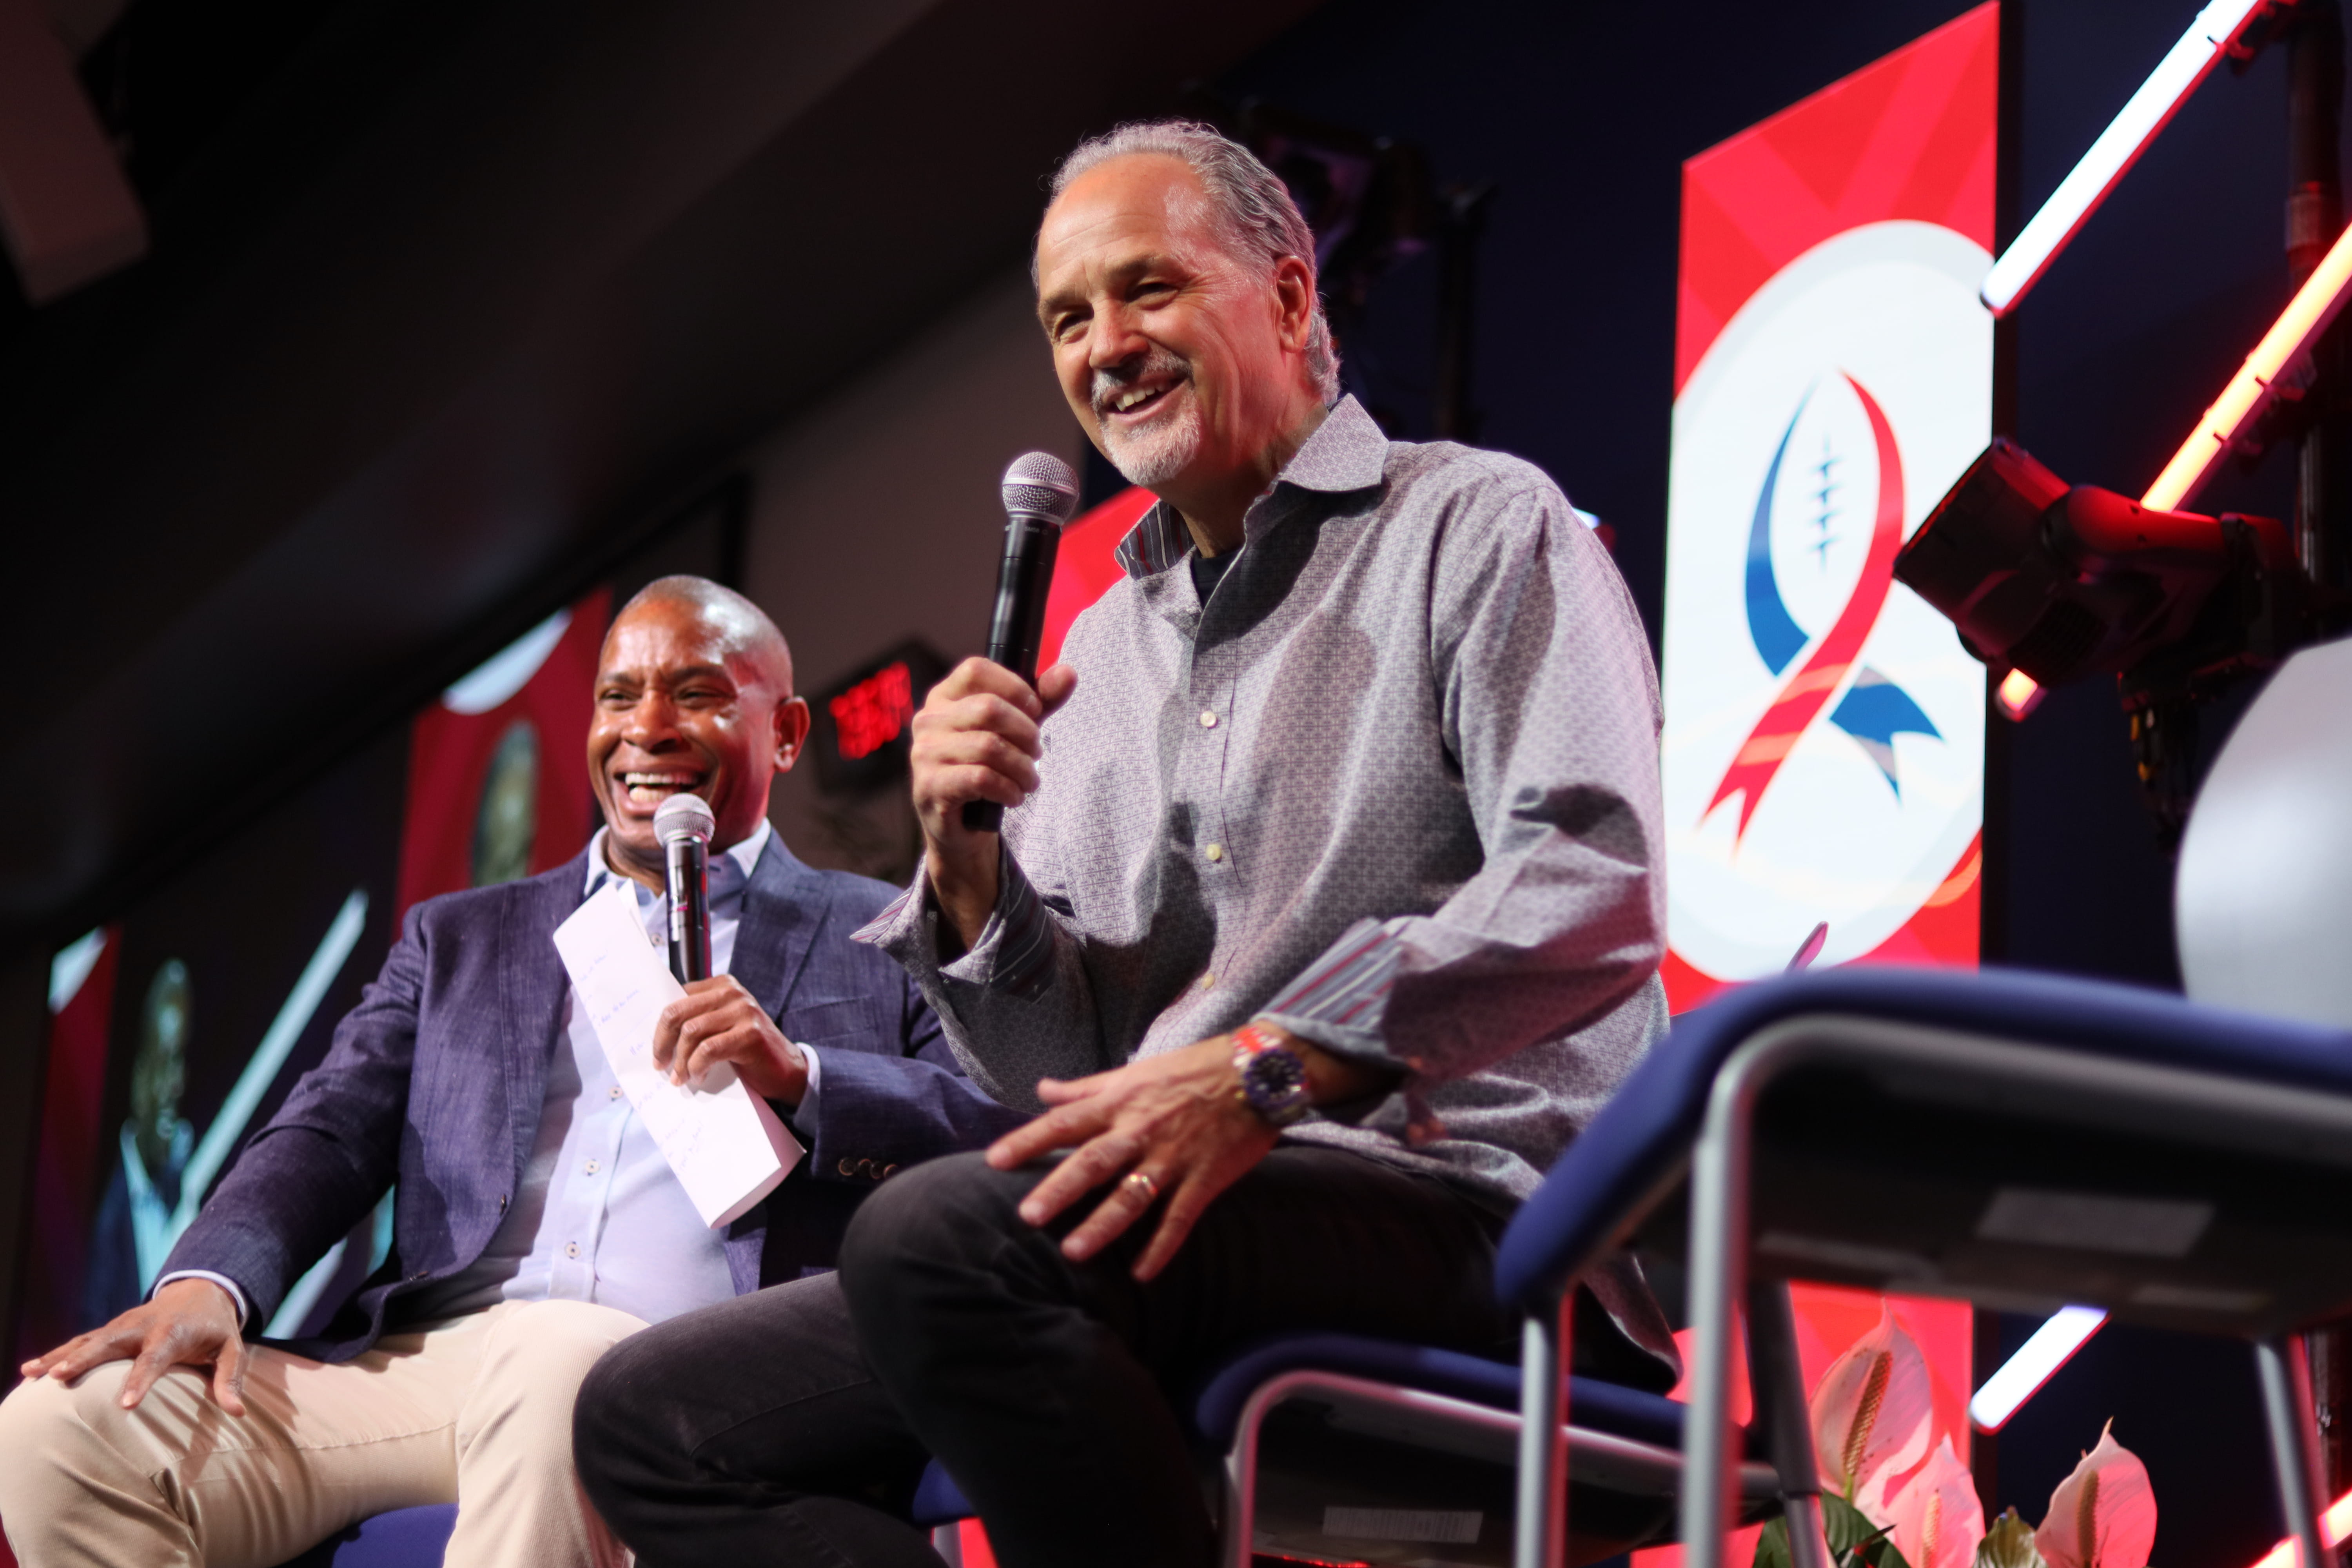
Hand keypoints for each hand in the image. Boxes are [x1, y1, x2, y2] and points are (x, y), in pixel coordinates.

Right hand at [20, 1277, 246, 1413]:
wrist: (201, 1290)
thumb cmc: (216, 1329)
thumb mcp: (232, 1350)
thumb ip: (230, 1380)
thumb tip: (237, 1413)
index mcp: (174, 1333)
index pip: (155, 1359)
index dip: (140, 1380)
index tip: (124, 1405)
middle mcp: (142, 1327)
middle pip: (110, 1344)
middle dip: (84, 1359)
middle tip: (59, 1377)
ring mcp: (122, 1326)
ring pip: (87, 1341)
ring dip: (60, 1356)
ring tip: (31, 1374)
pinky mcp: (109, 1330)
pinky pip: (80, 1342)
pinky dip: (56, 1353)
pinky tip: (30, 1371)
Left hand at [653, 975, 807, 1103]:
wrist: (785, 1069)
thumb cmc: (747, 1049)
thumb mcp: (721, 1026)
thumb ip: (698, 1019)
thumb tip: (658, 1034)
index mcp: (721, 985)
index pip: (676, 999)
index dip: (660, 1027)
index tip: (656, 1051)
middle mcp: (732, 992)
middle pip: (677, 1012)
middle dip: (662, 1043)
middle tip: (661, 1065)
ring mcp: (744, 1011)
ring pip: (691, 1032)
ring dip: (680, 1061)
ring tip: (681, 1078)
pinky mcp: (750, 1034)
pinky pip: (709, 1050)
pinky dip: (697, 1066)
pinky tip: (699, 1076)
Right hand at [909, 656, 1077, 949]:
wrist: (961, 825)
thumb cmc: (987, 767)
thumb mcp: (1016, 730)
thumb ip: (1041, 701)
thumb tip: (1068, 673)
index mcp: (944, 697)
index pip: (976, 669)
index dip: (1014, 686)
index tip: (1035, 710)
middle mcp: (928, 720)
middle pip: (989, 708)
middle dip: (1026, 733)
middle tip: (1036, 752)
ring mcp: (924, 753)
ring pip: (988, 747)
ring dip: (1022, 767)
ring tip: (1029, 779)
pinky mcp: (929, 787)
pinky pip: (980, 779)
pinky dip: (1008, 789)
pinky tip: (1014, 796)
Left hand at [985, 1035, 1276, 1280]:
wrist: (1255, 1072)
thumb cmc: (1191, 1070)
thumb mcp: (1133, 1072)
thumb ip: (1086, 1087)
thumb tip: (1043, 1090)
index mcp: (1121, 1102)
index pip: (1065, 1122)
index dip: (1029, 1139)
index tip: (995, 1160)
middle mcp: (1141, 1130)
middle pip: (1094, 1161)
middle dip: (1061, 1189)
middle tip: (1029, 1216)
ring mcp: (1173, 1156)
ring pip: (1133, 1194)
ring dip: (1103, 1224)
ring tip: (1074, 1251)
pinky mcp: (1204, 1178)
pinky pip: (1180, 1217)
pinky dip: (1161, 1246)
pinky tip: (1141, 1274)